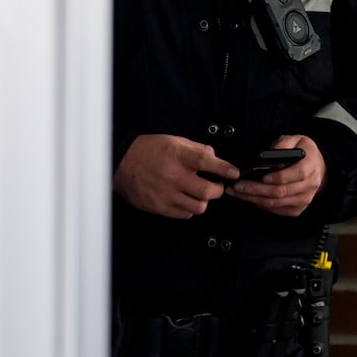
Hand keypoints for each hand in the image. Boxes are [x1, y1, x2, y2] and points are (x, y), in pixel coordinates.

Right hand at [113, 133, 237, 218]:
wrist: (123, 163)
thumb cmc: (149, 151)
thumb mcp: (175, 141)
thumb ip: (197, 149)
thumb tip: (214, 157)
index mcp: (178, 157)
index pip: (206, 162)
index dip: (223, 168)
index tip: (233, 172)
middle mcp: (173, 177)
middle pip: (206, 191)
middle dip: (218, 190)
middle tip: (217, 186)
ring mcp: (166, 194)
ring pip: (198, 207)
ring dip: (204, 201)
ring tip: (200, 193)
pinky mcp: (159, 207)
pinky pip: (184, 214)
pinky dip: (189, 208)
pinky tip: (185, 199)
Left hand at [226, 134, 325, 216]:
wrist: (317, 168)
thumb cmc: (304, 153)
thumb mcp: (296, 140)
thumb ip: (284, 143)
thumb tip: (270, 152)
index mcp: (311, 166)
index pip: (298, 174)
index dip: (280, 177)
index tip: (263, 177)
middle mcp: (310, 185)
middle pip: (282, 191)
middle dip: (257, 189)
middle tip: (239, 185)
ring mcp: (304, 199)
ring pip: (276, 203)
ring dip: (254, 199)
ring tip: (238, 192)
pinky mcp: (297, 208)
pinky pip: (276, 209)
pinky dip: (261, 204)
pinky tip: (249, 197)